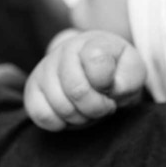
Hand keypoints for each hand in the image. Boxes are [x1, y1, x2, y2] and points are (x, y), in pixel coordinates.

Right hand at [24, 30, 145, 131]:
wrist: (96, 70)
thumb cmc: (117, 72)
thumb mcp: (133, 71)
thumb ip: (129, 78)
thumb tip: (109, 88)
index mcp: (92, 42)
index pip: (97, 64)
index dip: (109, 87)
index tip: (112, 88)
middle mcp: (65, 50)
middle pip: (77, 90)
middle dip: (96, 107)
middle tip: (103, 106)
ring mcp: (45, 69)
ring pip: (60, 106)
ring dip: (80, 117)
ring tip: (88, 109)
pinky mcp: (32, 89)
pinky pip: (42, 115)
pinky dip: (60, 124)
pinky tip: (71, 113)